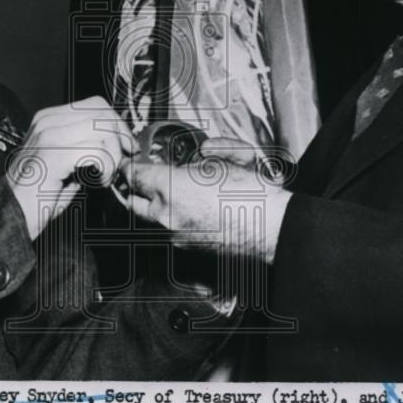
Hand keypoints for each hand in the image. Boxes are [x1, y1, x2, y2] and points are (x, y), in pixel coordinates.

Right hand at [7, 96, 133, 238]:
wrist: (10, 216)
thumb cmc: (36, 196)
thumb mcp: (65, 164)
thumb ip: (85, 146)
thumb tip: (116, 143)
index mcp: (49, 119)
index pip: (96, 105)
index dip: (117, 124)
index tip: (125, 146)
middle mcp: (47, 122)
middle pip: (102, 113)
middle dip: (120, 138)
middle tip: (120, 163)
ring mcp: (48, 136)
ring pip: (102, 129)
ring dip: (113, 156)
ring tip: (104, 176)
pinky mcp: (53, 155)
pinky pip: (97, 151)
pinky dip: (105, 168)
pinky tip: (97, 182)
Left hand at [123, 156, 290, 263]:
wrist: (272, 231)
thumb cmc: (253, 194)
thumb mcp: (226, 160)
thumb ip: (206, 153)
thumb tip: (201, 153)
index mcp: (171, 188)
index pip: (134, 175)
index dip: (129, 165)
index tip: (131, 161)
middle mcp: (165, 216)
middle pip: (131, 202)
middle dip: (132, 189)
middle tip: (138, 179)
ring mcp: (173, 236)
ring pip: (146, 221)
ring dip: (149, 207)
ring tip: (161, 194)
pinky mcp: (185, 250)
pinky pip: (164, 233)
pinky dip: (166, 221)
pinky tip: (183, 211)